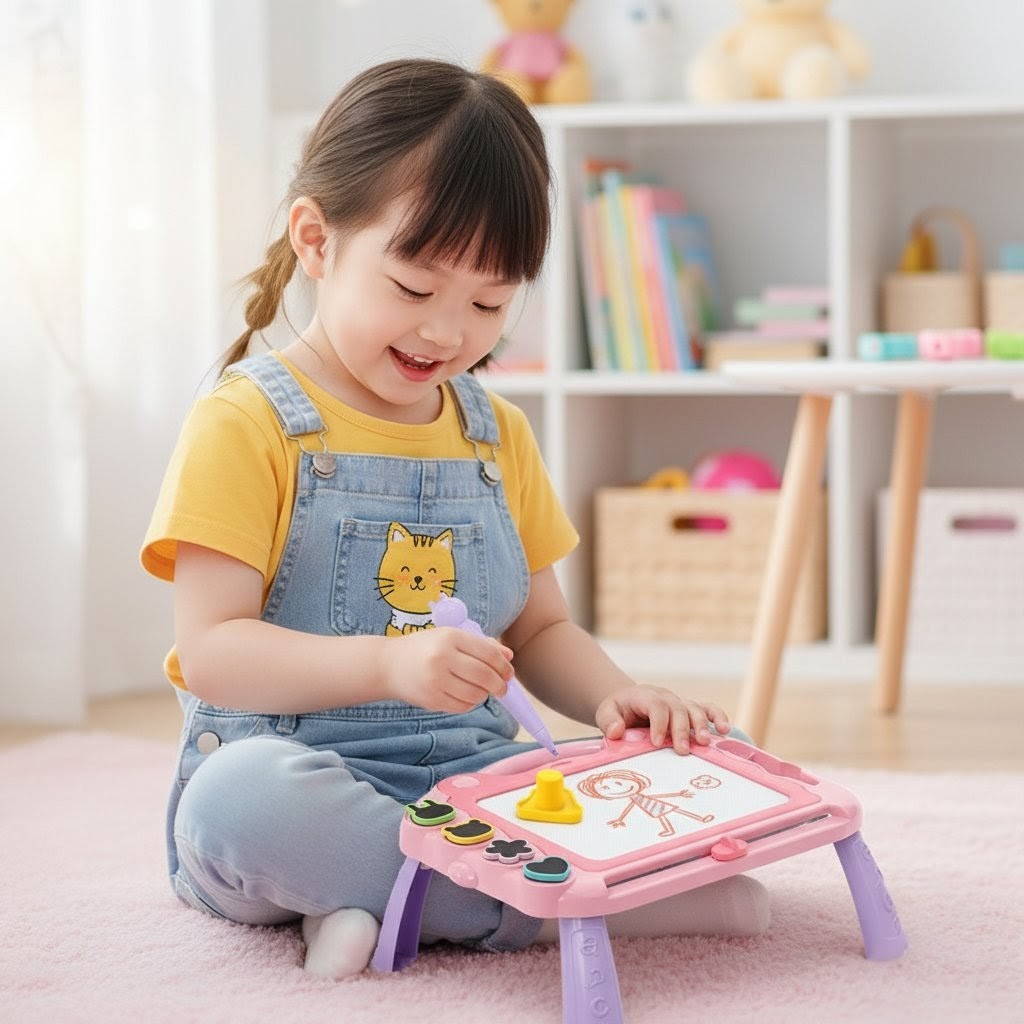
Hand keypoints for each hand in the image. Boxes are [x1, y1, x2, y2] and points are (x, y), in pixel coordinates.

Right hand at [381, 627, 513, 712]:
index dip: (503, 666)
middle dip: (499, 684)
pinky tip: (465, 696)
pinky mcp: (431, 699)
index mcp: (450, 637)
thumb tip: (509, 657)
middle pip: (484, 676)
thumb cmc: (425, 648)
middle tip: (502, 687)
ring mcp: (435, 680)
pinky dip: (470, 703)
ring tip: (481, 690)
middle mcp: (442, 657)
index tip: (508, 673)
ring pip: (476, 694)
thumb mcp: (451, 638)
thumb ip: (481, 645)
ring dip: (484, 694)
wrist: (389, 665)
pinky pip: (462, 706)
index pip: (488, 654)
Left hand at [595, 684, 729, 754]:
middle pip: (678, 708)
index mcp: (645, 696)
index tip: (655, 742)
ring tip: (705, 742)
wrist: (627, 703)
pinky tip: (725, 730)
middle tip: (682, 750)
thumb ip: (609, 721)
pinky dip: (717, 716)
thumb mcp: (606, 713)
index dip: (658, 723)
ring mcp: (679, 703)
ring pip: (695, 709)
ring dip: (702, 725)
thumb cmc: (618, 711)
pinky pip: (707, 709)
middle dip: (681, 729)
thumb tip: (617, 731)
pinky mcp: (689, 711)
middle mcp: (665, 697)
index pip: (656, 705)